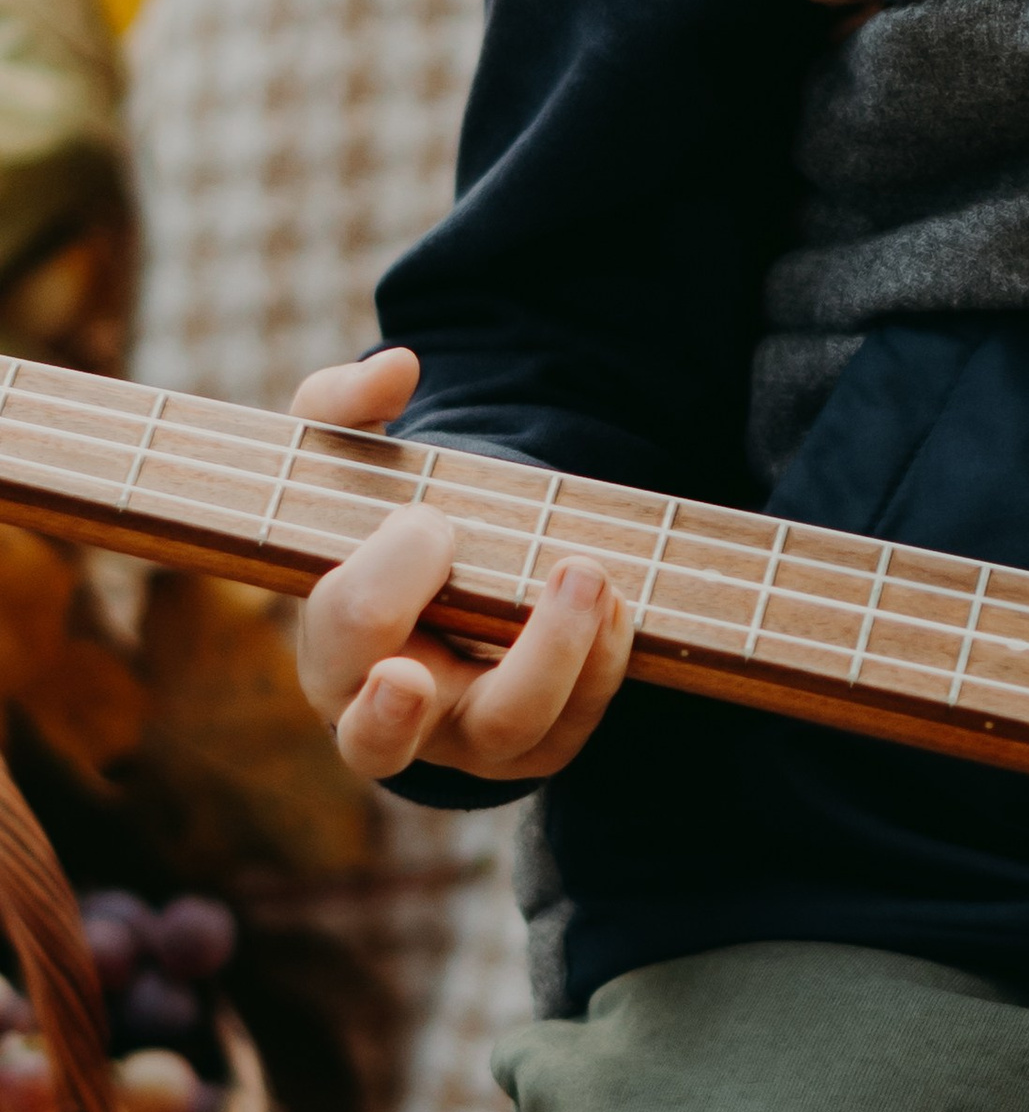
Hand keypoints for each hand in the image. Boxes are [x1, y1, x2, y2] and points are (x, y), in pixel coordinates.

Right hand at [292, 349, 632, 784]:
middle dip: (405, 695)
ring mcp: (467, 738)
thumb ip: (344, 403)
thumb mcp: (346, 453)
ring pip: (506, 731)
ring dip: (553, 652)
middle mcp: (388, 714)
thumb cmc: (385, 521)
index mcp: (330, 651)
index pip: (344, 629)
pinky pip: (576, 722)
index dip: (389, 569)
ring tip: (586, 573)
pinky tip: (616, 600)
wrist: (456, 575)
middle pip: (384, 737)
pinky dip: (603, 662)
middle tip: (459, 600)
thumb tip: (396, 370)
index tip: (429, 519)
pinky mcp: (541, 741)